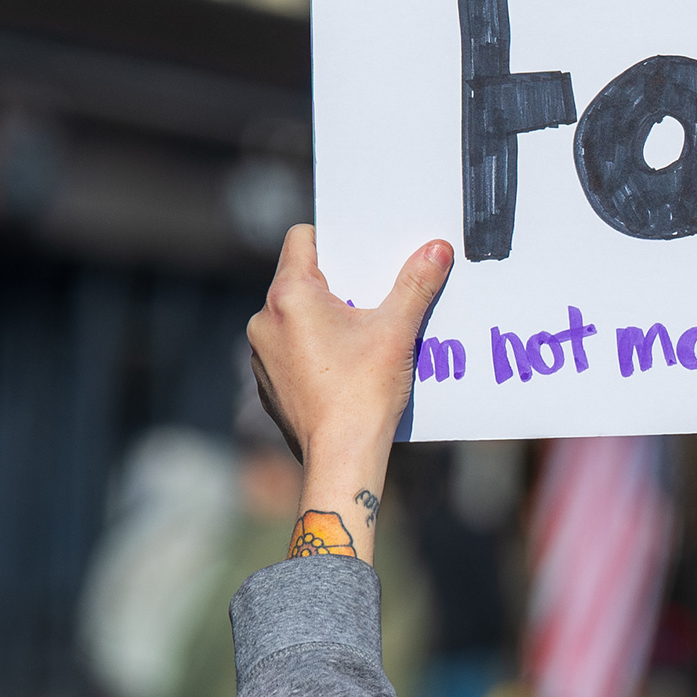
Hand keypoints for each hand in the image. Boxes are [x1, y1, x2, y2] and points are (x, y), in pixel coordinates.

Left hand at [245, 226, 450, 560]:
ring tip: (361, 339)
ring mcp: (260, 353)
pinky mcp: (266, 381)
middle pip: (300, 280)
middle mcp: (265, 319)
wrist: (340, 457)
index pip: (301, 240)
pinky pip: (289, 350)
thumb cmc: (363, 392)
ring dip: (323, 320)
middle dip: (337, 285)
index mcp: (289, 296)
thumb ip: (416, 284)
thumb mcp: (396, 331)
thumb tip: (437, 248)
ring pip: (294, 316)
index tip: (361, 255)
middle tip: (372, 299)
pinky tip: (344, 370)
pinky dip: (313, 351)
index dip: (333, 240)